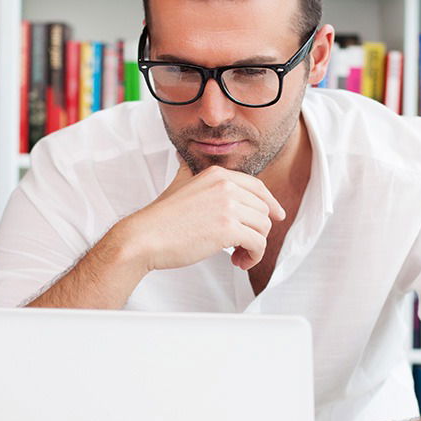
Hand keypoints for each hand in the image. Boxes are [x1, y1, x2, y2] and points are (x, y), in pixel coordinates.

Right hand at [116, 160, 285, 272]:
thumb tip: (182, 158)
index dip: (270, 203)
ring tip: (239, 257)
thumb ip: (187, 172)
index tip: (276, 216)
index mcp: (217, 175)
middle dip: (257, 231)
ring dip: (255, 247)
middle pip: (263, 210)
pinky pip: (258, 243)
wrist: (144, 237)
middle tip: (242, 247)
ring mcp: (228, 206)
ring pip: (263, 227)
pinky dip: (253, 257)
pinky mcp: (228, 229)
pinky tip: (238, 262)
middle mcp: (226, 186)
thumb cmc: (160, 219)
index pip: (257, 188)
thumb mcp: (178, 185)